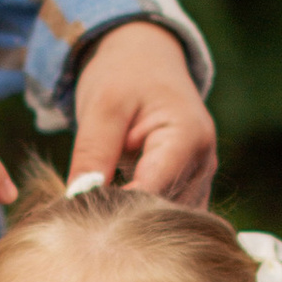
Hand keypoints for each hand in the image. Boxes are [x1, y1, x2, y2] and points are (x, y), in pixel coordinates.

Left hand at [69, 24, 216, 204]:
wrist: (149, 59)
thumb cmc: (126, 74)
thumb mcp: (102, 105)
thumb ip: (93, 152)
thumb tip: (78, 202)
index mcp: (188, 137)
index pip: (154, 190)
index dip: (118, 207)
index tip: (80, 215)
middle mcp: (203, 164)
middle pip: (165, 210)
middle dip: (124, 219)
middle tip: (79, 220)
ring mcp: (200, 180)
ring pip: (167, 220)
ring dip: (132, 223)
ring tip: (93, 215)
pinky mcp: (190, 190)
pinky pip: (167, 216)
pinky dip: (140, 219)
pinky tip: (112, 212)